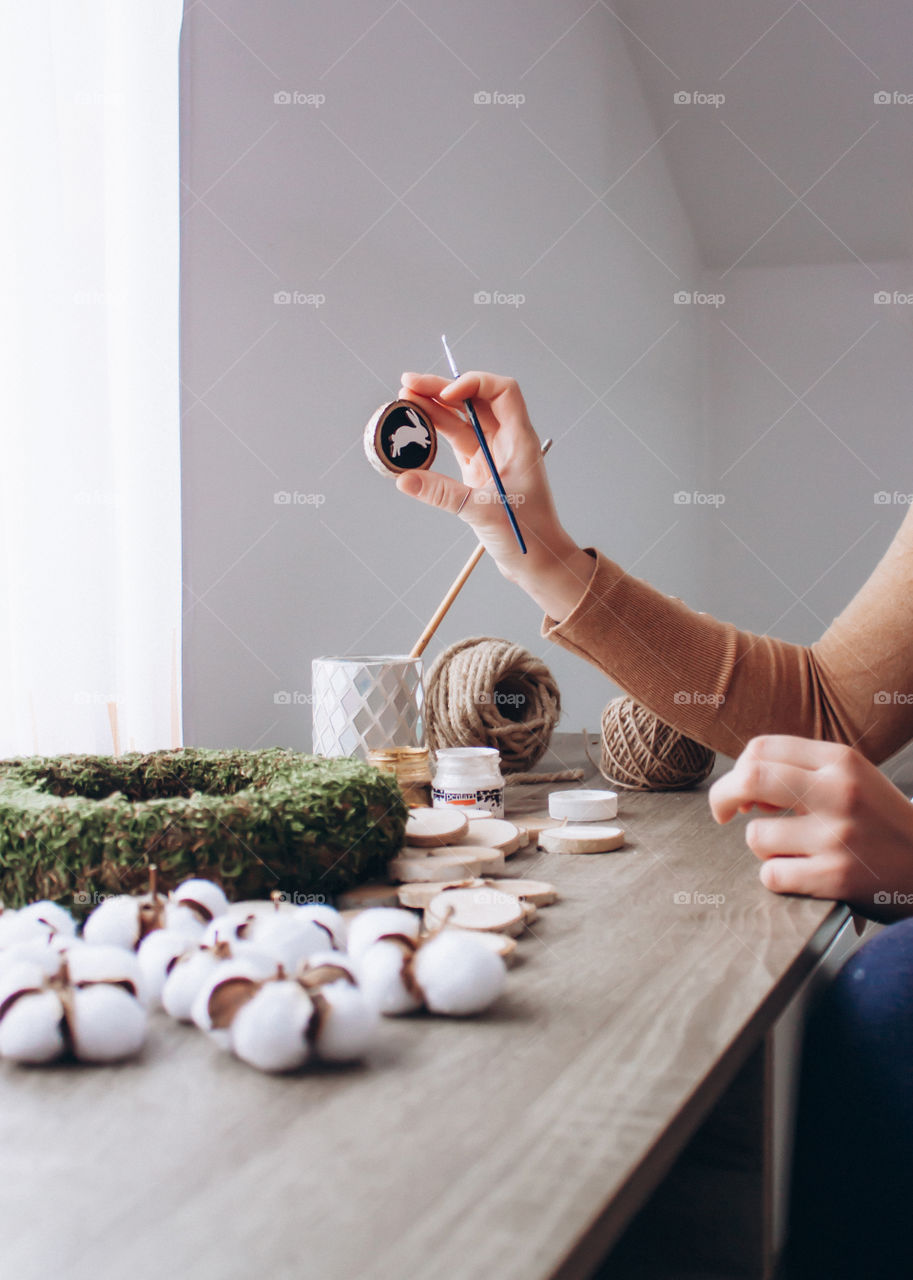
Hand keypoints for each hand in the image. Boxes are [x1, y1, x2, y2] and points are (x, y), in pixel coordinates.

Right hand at [395, 371, 593, 617]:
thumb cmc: (527, 537)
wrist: (537, 563)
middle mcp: (506, 441)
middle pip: (474, 400)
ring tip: (404, 400)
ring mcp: (491, 455)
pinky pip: (455, 442)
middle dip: (442, 388)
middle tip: (408, 384)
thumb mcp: (484, 512)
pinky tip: (416, 426)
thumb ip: (443, 494)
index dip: (473, 384)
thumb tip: (404, 479)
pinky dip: (436, 432)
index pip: (502, 392)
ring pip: (461, 420)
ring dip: (434, 408)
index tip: (446, 395)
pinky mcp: (479, 472)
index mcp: (520, 440)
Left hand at [709, 735, 912, 919]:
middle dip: (723, 796)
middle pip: (749, 778)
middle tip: (724, 813)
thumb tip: (743, 788)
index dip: (740, 769)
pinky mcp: (836, 877)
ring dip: (763, 847)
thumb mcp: (853, 778)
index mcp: (841, 760)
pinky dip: (777, 877)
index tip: (744, 791)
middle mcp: (839, 792)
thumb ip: (801, 771)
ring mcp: (837, 836)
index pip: (761, 748)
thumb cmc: (880, 821)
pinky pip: (771, 874)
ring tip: (794, 851)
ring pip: (756, 835)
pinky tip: (803, 874)